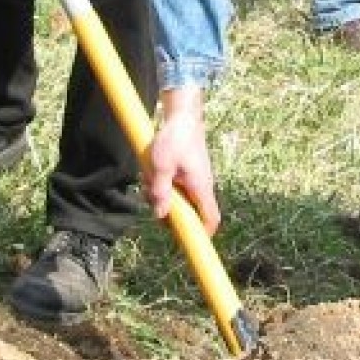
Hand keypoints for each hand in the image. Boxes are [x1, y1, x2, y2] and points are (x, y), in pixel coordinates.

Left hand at [149, 87, 219, 233]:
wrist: (182, 115)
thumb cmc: (174, 139)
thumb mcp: (161, 166)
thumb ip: (160, 192)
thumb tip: (161, 215)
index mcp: (201, 188)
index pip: (210, 220)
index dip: (202, 235)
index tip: (187, 243)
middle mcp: (201, 187)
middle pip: (189, 213)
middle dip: (170, 212)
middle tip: (153, 200)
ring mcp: (194, 179)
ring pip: (179, 199)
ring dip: (162, 195)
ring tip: (150, 178)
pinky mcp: (187, 172)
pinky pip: (175, 187)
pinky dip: (162, 184)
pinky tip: (152, 171)